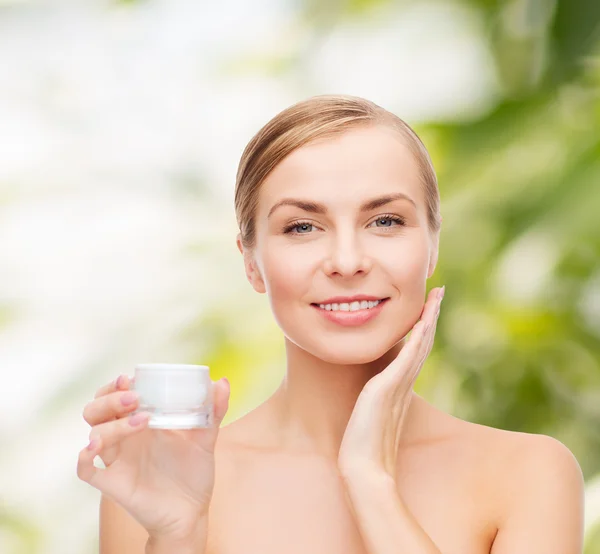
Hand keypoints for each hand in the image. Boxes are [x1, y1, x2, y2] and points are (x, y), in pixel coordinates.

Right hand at [77, 373, 229, 542]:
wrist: (192, 511)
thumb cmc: (194, 472)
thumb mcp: (206, 437)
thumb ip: (214, 410)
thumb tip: (222, 382)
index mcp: (140, 421)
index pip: (114, 395)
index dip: (115, 384)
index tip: (131, 378)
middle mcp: (124, 437)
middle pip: (96, 409)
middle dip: (109, 398)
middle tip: (134, 397)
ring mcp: (116, 459)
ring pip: (94, 432)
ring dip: (112, 422)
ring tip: (143, 420)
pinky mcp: (112, 482)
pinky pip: (85, 469)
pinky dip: (84, 456)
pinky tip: (96, 446)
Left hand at [338, 286, 444, 478]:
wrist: (364, 468)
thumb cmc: (364, 445)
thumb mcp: (371, 414)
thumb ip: (377, 400)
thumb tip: (373, 392)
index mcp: (399, 386)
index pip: (415, 350)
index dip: (423, 327)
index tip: (427, 307)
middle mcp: (403, 383)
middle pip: (422, 342)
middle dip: (430, 315)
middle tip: (438, 292)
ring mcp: (397, 385)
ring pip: (419, 345)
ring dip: (427, 319)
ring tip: (435, 297)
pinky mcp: (386, 388)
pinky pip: (406, 357)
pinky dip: (416, 338)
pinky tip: (421, 321)